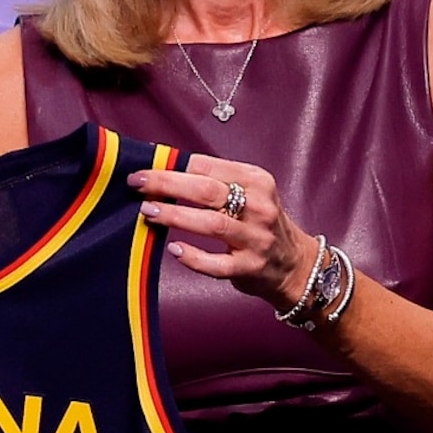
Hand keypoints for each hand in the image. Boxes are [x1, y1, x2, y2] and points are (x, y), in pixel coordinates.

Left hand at [130, 159, 318, 310]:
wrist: (295, 264)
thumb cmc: (260, 223)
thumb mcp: (249, 193)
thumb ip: (214, 181)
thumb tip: (163, 167)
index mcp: (257, 181)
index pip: (208, 167)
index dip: (172, 165)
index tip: (143, 167)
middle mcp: (259, 207)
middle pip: (207, 191)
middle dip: (167, 184)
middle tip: (137, 185)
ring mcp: (256, 239)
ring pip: (212, 224)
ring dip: (175, 215)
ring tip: (148, 211)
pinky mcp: (249, 267)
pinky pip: (216, 264)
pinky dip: (193, 257)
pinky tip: (173, 250)